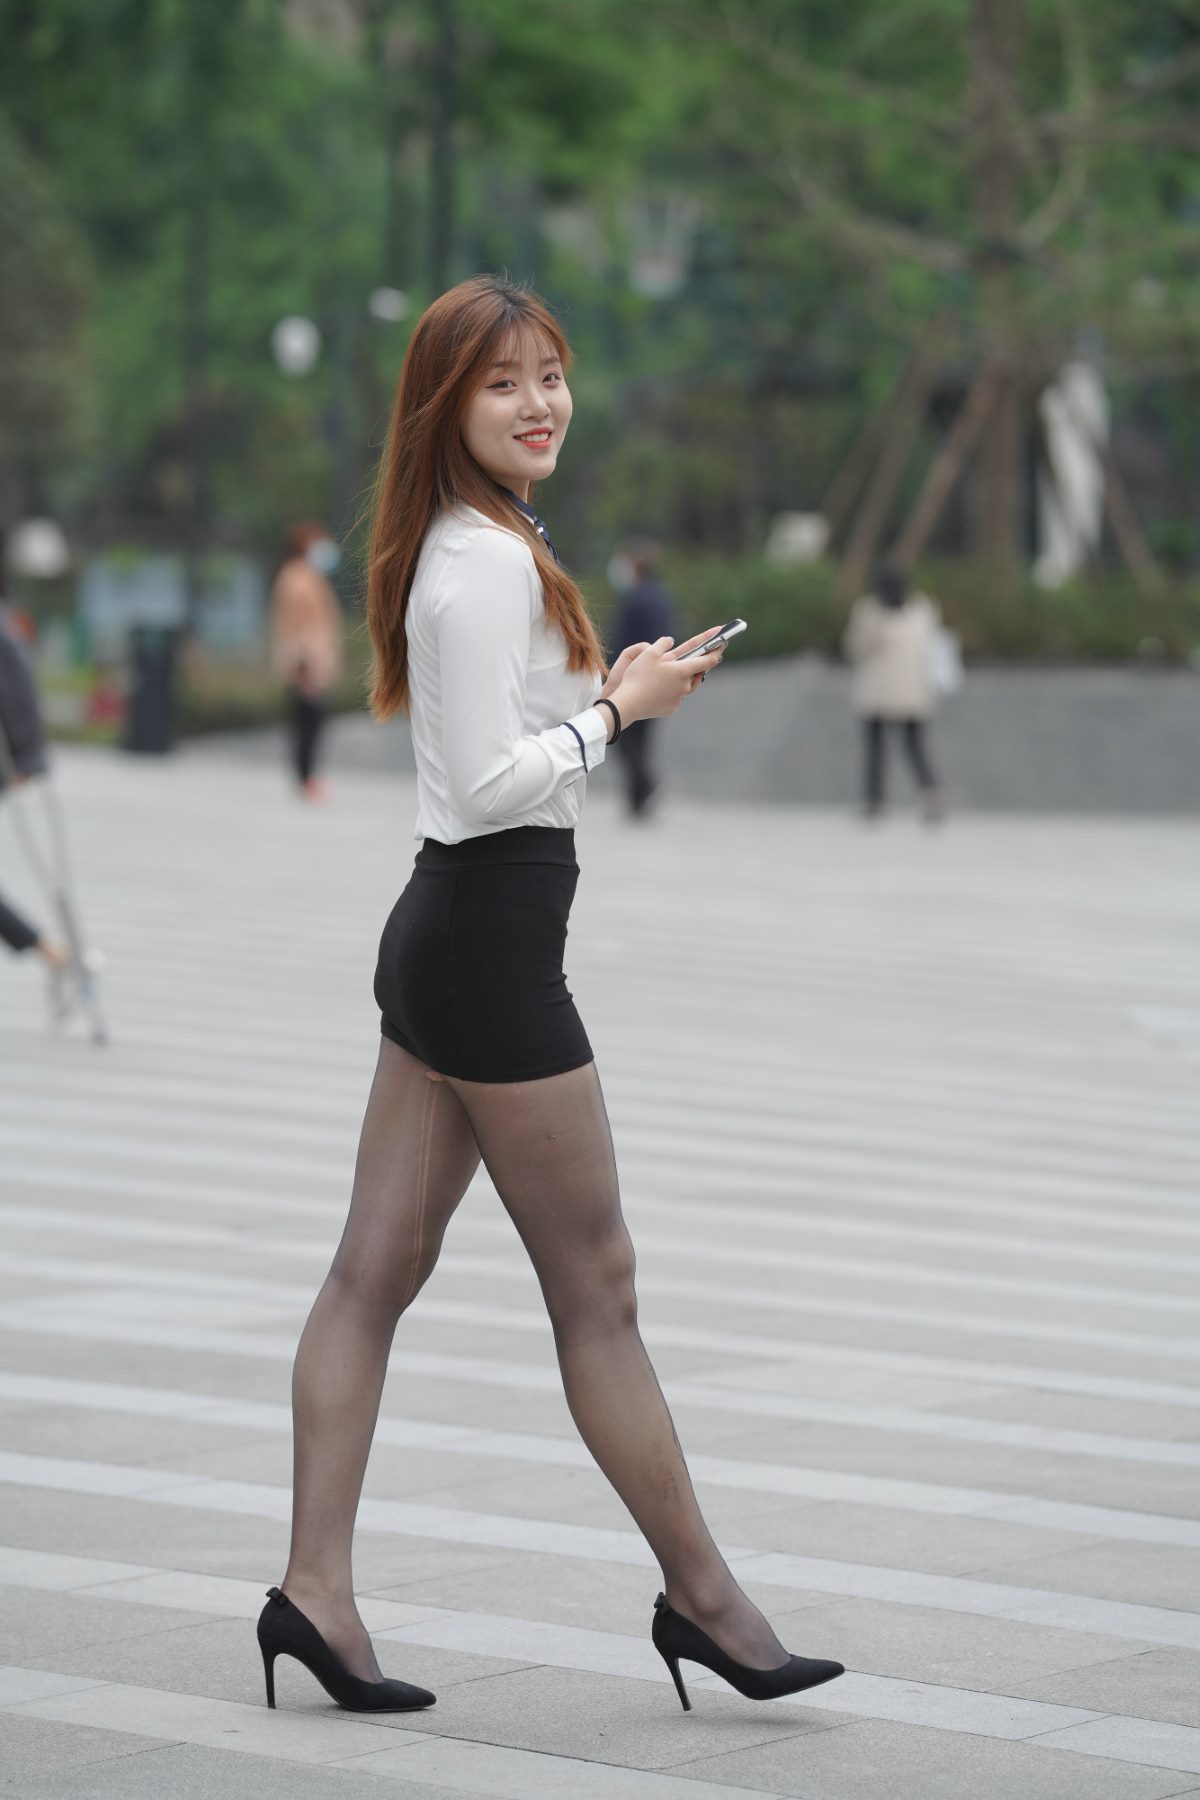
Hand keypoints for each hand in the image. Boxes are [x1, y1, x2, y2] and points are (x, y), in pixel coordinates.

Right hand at [604, 634, 723, 725]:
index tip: (723, 644)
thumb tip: (670, 640)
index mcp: (683, 670)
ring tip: (674, 673)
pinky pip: (676, 697)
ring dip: (684, 679)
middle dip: (697, 666)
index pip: (707, 660)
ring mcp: (679, 699)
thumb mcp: (648, 653)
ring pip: (687, 687)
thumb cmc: (638, 677)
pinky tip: (661, 688)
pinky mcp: (671, 709)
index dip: (717, 651)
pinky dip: (672, 691)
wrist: (628, 704)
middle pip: (697, 674)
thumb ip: (662, 643)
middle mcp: (685, 686)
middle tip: (693, 659)